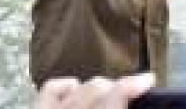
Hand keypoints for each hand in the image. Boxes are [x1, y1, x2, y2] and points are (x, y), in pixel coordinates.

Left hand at [36, 73, 153, 108]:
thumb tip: (137, 99)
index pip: (116, 95)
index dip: (134, 84)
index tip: (148, 79)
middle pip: (97, 87)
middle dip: (114, 87)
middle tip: (128, 92)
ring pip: (75, 86)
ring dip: (92, 87)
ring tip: (103, 94)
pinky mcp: (37, 108)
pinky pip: (50, 88)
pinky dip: (65, 87)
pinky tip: (74, 93)